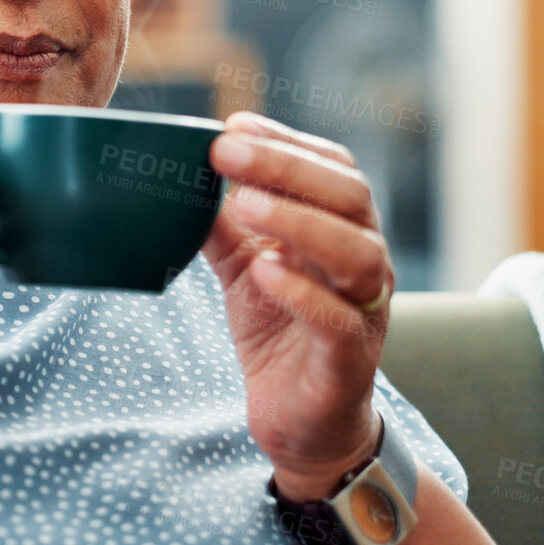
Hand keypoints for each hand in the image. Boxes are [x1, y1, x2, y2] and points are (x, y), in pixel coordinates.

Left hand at [203, 111, 391, 501]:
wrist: (301, 420)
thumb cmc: (278, 330)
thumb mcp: (241, 266)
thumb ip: (220, 223)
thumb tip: (178, 174)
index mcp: (343, 229)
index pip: (333, 168)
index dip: (287, 141)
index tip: (232, 124)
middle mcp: (365, 261)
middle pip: (349, 196)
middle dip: (286, 167)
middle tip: (226, 151)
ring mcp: (364, 309)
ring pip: (356, 252)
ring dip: (297, 221)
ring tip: (243, 205)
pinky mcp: (349, 358)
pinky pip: (338, 318)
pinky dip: (303, 291)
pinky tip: (265, 269)